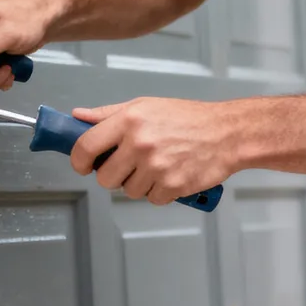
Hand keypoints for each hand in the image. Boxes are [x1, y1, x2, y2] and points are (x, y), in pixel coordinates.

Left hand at [69, 98, 235, 205]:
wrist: (227, 133)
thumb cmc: (186, 118)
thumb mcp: (144, 106)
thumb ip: (108, 114)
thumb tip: (78, 116)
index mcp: (129, 120)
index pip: (86, 147)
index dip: (79, 161)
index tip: (83, 165)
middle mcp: (140, 144)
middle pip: (105, 178)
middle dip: (113, 175)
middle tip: (129, 165)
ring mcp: (156, 167)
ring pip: (128, 191)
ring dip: (138, 184)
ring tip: (156, 166)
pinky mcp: (172, 186)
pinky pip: (152, 199)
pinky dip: (159, 192)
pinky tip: (170, 175)